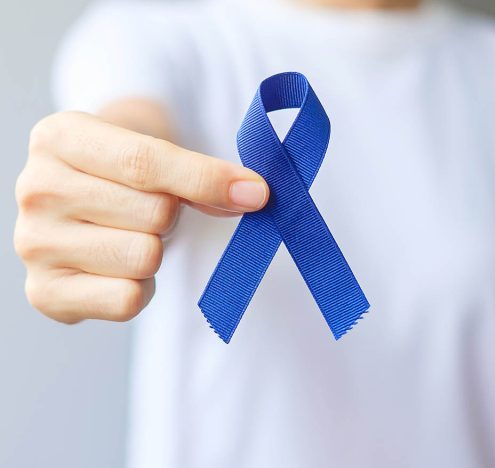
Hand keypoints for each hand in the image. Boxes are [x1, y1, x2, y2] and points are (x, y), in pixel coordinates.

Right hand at [13, 111, 268, 322]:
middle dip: (170, 216)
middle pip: (154, 213)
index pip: (146, 162)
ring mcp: (34, 244)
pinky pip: (127, 299)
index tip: (256, 193)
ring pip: (145, 257)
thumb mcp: (155, 151)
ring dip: (155, 252)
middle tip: (150, 210)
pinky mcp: (44, 292)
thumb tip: (252, 195)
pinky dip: (139, 289)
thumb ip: (199, 173)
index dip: (208, 180)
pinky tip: (119, 268)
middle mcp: (36, 188)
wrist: (82, 201)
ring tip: (130, 236)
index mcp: (60, 137)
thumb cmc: (123, 174)